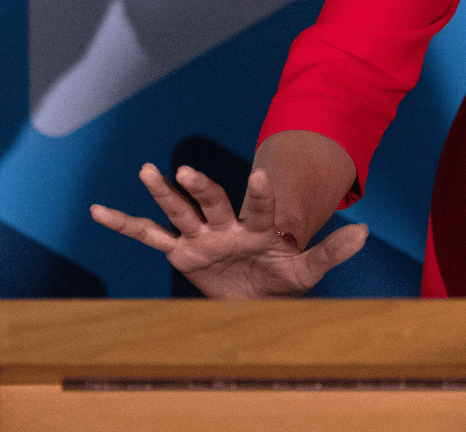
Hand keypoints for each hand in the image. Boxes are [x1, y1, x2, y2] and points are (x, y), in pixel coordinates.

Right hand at [90, 162, 368, 297]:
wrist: (259, 296)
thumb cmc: (282, 278)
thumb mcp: (308, 270)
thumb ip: (331, 251)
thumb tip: (366, 232)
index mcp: (258, 226)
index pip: (261, 205)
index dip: (262, 192)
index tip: (262, 173)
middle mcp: (226, 225)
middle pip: (213, 201)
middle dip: (201, 187)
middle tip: (187, 170)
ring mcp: (201, 236)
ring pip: (179, 211)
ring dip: (164, 193)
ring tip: (147, 169)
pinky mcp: (181, 252)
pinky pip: (149, 236)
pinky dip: (124, 224)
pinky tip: (98, 210)